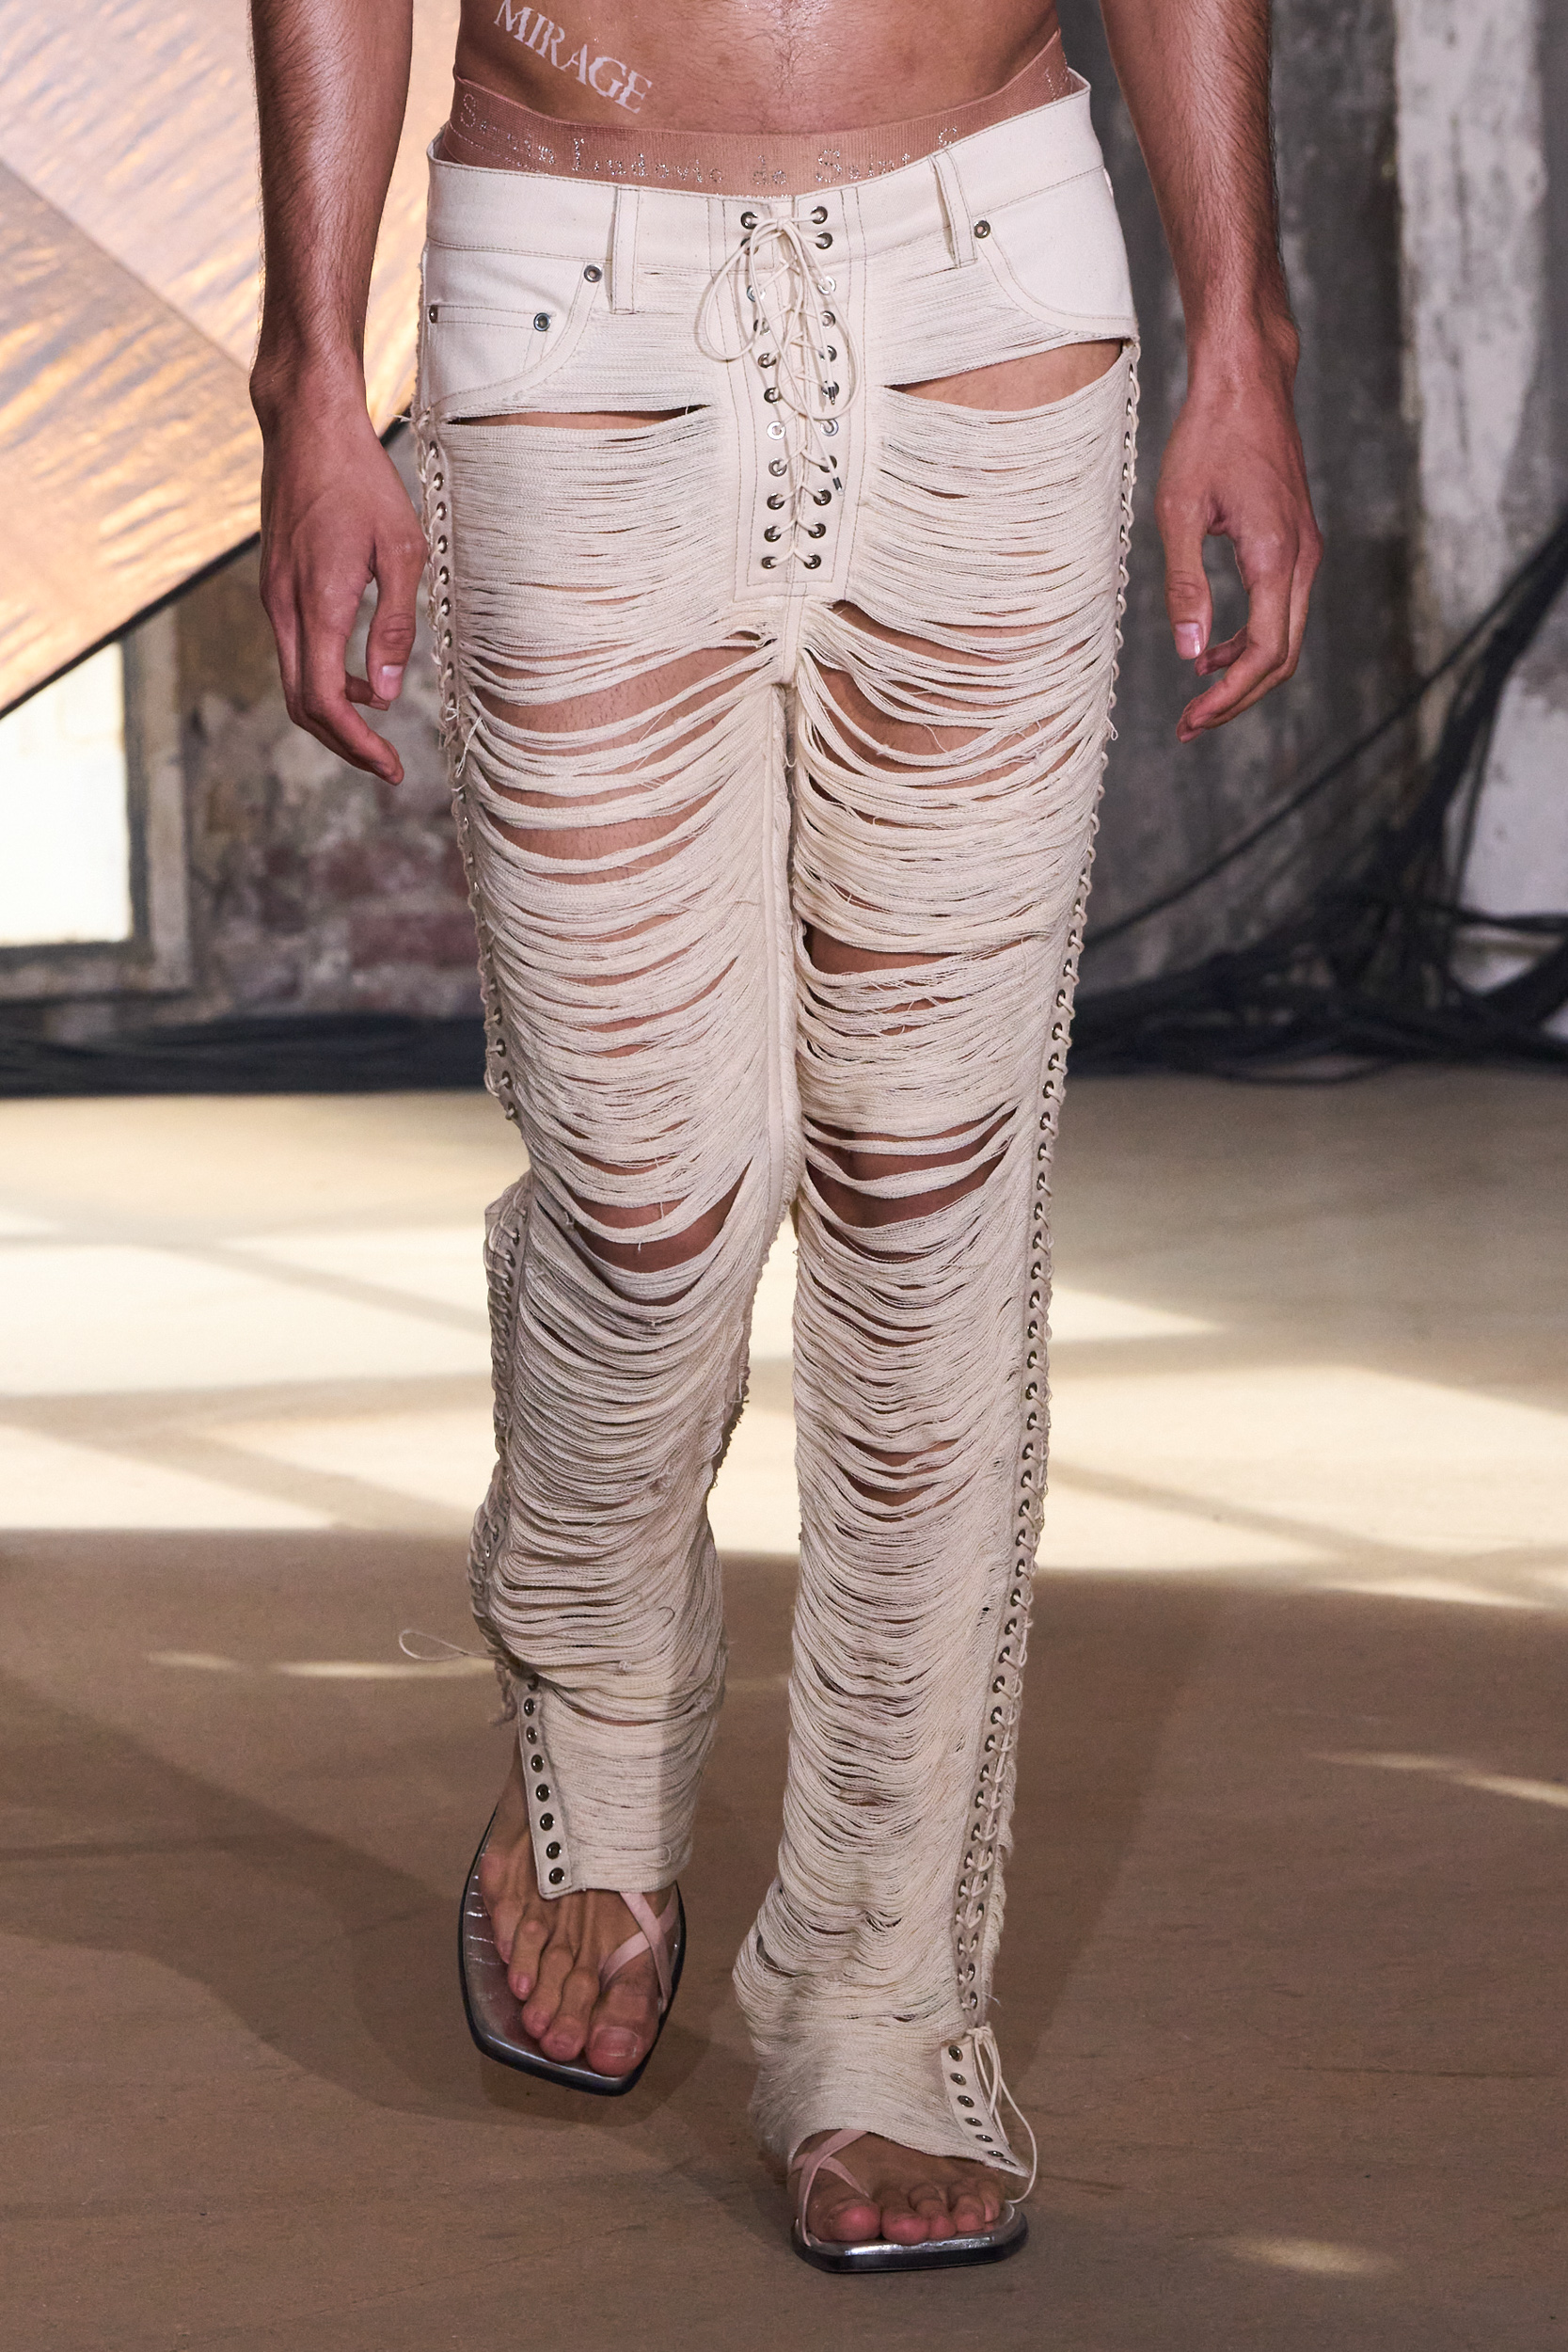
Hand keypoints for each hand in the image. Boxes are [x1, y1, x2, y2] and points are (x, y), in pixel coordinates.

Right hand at [254, 372, 428, 783]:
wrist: (306, 427)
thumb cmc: (361, 481)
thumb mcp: (402, 551)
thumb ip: (396, 626)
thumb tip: (388, 695)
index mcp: (318, 604)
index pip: (327, 701)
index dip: (358, 745)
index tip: (391, 769)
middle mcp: (285, 608)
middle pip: (302, 705)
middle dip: (344, 744)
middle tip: (384, 765)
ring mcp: (274, 598)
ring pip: (295, 681)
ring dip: (334, 713)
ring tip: (379, 728)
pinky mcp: (275, 587)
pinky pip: (296, 652)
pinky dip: (325, 679)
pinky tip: (362, 677)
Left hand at [1154, 336, 1321, 742]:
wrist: (1247, 381)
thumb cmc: (1208, 437)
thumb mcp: (1179, 512)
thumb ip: (1186, 585)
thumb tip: (1190, 653)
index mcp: (1275, 557)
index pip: (1264, 653)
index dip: (1228, 697)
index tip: (1191, 720)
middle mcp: (1302, 559)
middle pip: (1281, 657)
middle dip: (1237, 700)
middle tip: (1189, 726)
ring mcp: (1305, 551)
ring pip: (1285, 637)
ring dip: (1244, 675)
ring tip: (1196, 697)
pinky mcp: (1297, 543)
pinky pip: (1283, 610)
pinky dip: (1251, 641)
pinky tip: (1211, 649)